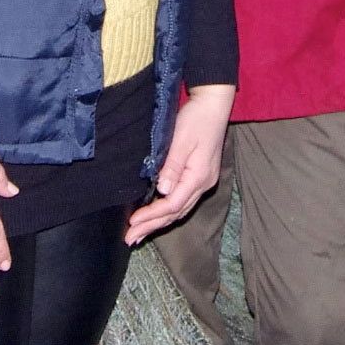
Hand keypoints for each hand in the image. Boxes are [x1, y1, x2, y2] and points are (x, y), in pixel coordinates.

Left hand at [127, 84, 234, 244]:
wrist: (213, 105)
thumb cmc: (196, 119)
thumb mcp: (181, 140)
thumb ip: (172, 166)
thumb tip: (162, 191)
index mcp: (199, 176)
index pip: (172, 204)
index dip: (151, 215)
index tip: (131, 222)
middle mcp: (204, 184)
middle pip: (176, 213)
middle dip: (152, 226)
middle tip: (130, 239)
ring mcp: (204, 181)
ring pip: (180, 210)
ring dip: (159, 222)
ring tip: (140, 234)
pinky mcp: (201, 177)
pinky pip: (183, 202)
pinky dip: (168, 212)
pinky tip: (158, 216)